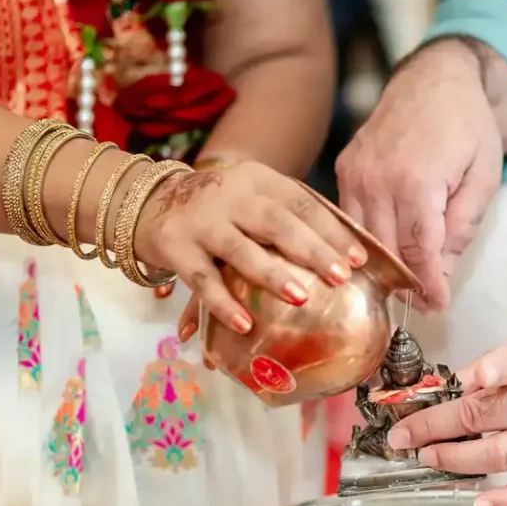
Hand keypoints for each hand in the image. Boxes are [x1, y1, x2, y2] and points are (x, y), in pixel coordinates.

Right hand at [129, 161, 367, 337]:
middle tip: (340, 276)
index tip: (358, 259)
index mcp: (259, 181)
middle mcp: (231, 196)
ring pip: (240, 249)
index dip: (332, 230)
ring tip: (300, 297)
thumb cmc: (222, 210)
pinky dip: (223, 303)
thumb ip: (291, 221)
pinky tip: (245, 324)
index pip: (302, 203)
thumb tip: (346, 262)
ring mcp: (202, 222)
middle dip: (311, 250)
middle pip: (276, 223)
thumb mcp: (255, 199)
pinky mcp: (176, 248)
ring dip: (271, 274)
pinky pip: (202, 280)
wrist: (147, 200)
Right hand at [335, 40, 503, 309]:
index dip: (427, 285)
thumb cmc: (468, 127)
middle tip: (422, 305)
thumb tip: (439, 272)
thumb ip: (461, 227)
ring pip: (361, 240)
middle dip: (405, 284)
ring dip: (380, 269)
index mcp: (417, 182)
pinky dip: (363, 242)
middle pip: (386, 252)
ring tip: (403, 288)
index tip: (437, 307)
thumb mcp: (483, 179)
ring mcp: (355, 173)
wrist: (436, 79)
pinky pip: (350, 219)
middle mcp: (377, 179)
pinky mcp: (345, 169)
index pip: (418, 252)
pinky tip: (380, 258)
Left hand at [386, 334, 506, 505]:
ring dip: (457, 459)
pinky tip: (479, 504)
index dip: (489, 369)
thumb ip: (491, 370)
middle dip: (437, 426)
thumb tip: (439, 392)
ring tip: (428, 459)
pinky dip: (505, 500)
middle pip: (487, 416)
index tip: (463, 378)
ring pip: (501, 454)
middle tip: (404, 435)